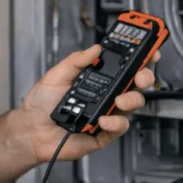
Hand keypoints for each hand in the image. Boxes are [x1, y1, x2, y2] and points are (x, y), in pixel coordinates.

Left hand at [12, 44, 159, 164]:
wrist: (31, 131)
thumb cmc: (41, 104)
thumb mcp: (56, 75)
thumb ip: (76, 60)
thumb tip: (95, 49)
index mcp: (98, 79)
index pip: (125, 66)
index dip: (141, 58)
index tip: (151, 50)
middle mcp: (106, 95)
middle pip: (136, 84)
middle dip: (144, 77)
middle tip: (140, 76)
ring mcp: (107, 113)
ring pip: (133, 105)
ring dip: (131, 99)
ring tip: (118, 99)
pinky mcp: (104, 133)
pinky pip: (120, 127)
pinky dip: (115, 122)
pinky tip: (103, 119)